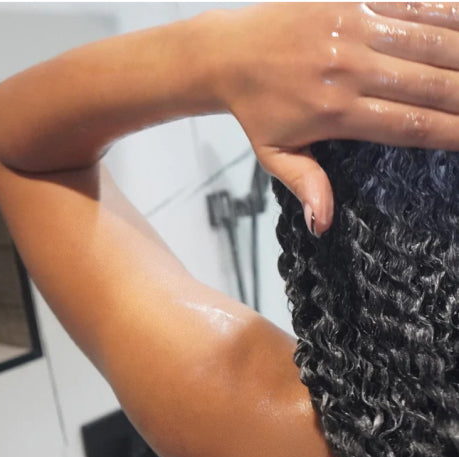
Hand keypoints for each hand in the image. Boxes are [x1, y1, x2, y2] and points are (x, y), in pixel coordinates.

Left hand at [212, 2, 458, 234]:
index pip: (410, 127)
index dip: (453, 133)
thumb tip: (323, 225)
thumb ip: (306, 184)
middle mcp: (350, 72)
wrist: (230, 53)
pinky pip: (415, 5)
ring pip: (432, 42)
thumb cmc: (257, 111)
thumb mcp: (274, 156)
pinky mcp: (356, 0)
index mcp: (335, 113)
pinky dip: (449, 15)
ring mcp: (355, 31)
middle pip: (431, 87)